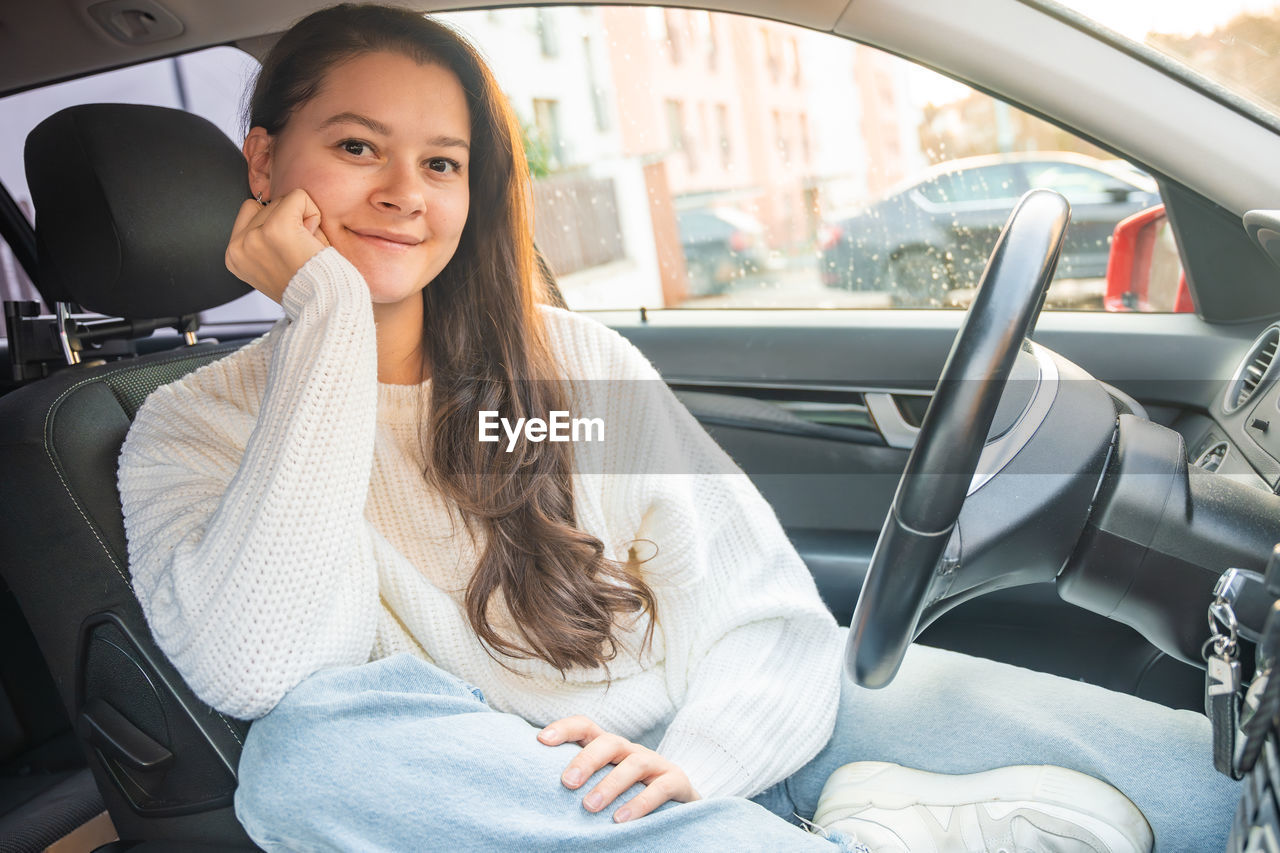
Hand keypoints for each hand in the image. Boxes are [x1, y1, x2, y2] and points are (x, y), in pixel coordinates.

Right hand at [225, 188, 330, 302]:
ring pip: (281, 200)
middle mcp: (238, 247)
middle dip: (286, 221)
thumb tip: (270, 201)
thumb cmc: (306, 284)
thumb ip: (263, 238)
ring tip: (304, 246)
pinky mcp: (277, 228)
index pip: (249, 212)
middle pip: (264, 205)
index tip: (285, 251)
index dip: (273, 223)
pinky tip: (312, 237)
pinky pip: (298, 196)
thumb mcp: (271, 262)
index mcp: (234, 256)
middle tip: (298, 250)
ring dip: (300, 218)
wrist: (321, 303)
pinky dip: (312, 212)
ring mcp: (255, 237)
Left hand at [538, 715, 700, 822]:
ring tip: (590, 808)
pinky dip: (640, 803)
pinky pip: (660, 788)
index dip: (563, 728)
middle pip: (608, 742)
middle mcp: (630, 751)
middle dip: (586, 760)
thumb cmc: (627, 794)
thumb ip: (578, 782)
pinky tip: (621, 820)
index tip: (541, 741)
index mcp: (608, 747)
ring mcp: (654, 763)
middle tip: (566, 783)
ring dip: (610, 785)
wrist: (678, 801)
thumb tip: (532, 794)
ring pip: (633, 764)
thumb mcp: (602, 782)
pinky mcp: (676, 781)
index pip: (584, 726)